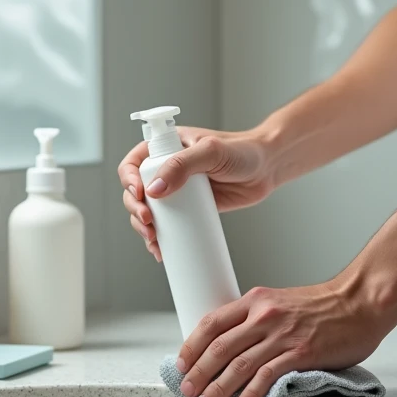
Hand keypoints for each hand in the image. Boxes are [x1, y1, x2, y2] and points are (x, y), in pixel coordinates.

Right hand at [118, 127, 274, 260]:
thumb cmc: (243, 151)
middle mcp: (167, 169)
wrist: (268, 168)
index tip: (138, 194)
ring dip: (144, 228)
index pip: (134, 162)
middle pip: (137, 192)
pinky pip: (168, 225)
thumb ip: (182, 165)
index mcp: (165, 147)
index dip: (128, 179)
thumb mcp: (210, 151)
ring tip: (153, 240)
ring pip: (149, 211)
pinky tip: (160, 249)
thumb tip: (154, 190)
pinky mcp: (189, 210)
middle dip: (136, 210)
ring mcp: (177, 191)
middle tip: (148, 222)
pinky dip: (160, 239)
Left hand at [174, 278, 396, 396]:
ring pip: (239, 365)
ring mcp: (283, 334)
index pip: (211, 323)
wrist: (361, 301)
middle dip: (198, 372)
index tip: (180, 363)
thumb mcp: (281, 302)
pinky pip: (269, 376)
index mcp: (256, 301)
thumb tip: (230, 345)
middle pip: (219, 347)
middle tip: (187, 390)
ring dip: (218, 388)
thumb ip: (256, 320)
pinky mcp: (302, 352)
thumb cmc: (325, 306)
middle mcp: (265, 315)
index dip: (191, 345)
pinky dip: (251, 393)